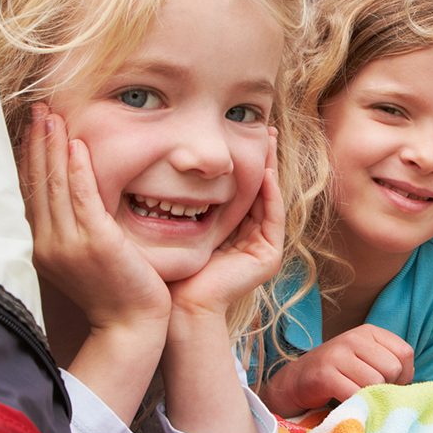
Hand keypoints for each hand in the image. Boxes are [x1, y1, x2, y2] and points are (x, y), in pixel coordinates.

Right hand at [20, 104, 170, 334]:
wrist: (130, 326)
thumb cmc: (114, 290)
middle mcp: (48, 243)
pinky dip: (76, 170)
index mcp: (41, 246)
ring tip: (51, 114)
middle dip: (37, 142)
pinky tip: (74, 144)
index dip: (31, 156)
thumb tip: (65, 194)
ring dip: (51, 146)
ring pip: (55, 185)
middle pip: (37, 182)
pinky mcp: (95, 243)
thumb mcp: (82, 256)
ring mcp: (69, 244)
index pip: (31, 191)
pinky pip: (82, 198)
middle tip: (38, 107)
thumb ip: (71, 226)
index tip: (33, 125)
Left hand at [169, 129, 281, 322]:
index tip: (240, 130)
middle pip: (260, 190)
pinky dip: (271, 193)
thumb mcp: (175, 224)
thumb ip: (177, 199)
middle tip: (263, 127)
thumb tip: (160, 163)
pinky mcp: (268, 256)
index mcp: (230, 233)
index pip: (240, 189)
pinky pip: (273, 216)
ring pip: (270, 198)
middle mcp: (249, 239)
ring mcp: (261, 248)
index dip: (242, 160)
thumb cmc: (169, 268)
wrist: (178, 305)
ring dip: (270, 168)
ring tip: (269, 139)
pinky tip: (265, 170)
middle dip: (262, 158)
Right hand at [260, 324, 415, 416]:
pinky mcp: (324, 374)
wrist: (294, 382)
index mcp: (368, 331)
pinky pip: (354, 393)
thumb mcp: (365, 360)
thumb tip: (413, 384)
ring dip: (369, 397)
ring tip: (356, 396)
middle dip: (386, 387)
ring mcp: (337, 354)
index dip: (403, 375)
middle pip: (393, 368)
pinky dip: (355, 404)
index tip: (387, 384)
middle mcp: (353, 337)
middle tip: (370, 392)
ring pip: (375, 382)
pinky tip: (346, 403)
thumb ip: (389, 364)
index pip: (405, 353)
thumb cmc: (337, 375)